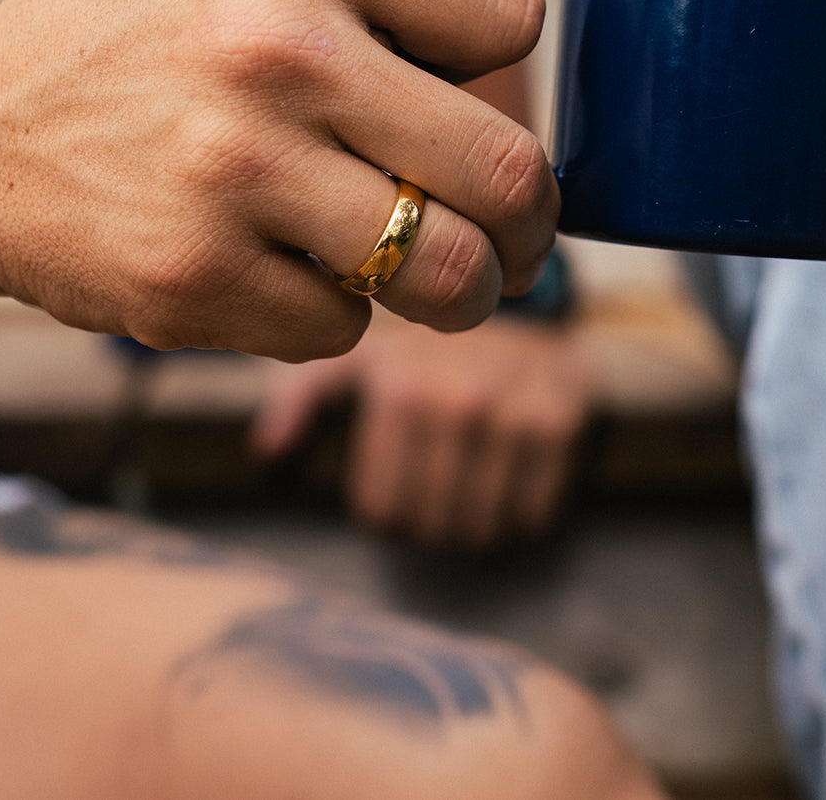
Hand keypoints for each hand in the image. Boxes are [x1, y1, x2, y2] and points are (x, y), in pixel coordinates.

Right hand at [0, 0, 570, 359]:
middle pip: (505, 168)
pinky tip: (293, 261)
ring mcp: (228, 172)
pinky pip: (344, 327)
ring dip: (462, 281)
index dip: (499, 47)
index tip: (455, 62)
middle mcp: (271, 48)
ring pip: (446, 271)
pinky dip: (339, 309)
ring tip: (437, 258)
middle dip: (529, 209)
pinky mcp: (190, 278)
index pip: (512, 14)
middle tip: (514, 213)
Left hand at [251, 312, 592, 546]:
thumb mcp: (361, 353)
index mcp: (400, 391)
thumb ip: (305, 394)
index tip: (394, 500)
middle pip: (431, 525)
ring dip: (470, 527)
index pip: (383, 510)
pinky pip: (533, 513)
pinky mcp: (559, 422)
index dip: (385, 515)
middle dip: (427, 524)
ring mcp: (513, 414)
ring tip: (467, 497)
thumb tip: (266, 450)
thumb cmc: (427, 341)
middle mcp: (456, 404)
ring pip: (482, 528)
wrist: (520, 298)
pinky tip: (507, 485)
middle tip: (432, 501)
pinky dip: (517, 516)